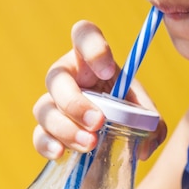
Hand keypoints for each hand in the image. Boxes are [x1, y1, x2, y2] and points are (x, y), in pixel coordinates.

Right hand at [33, 20, 166, 159]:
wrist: (113, 137)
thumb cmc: (125, 110)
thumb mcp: (142, 109)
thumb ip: (150, 121)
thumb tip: (145, 146)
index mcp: (90, 59)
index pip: (83, 34)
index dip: (92, 47)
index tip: (108, 70)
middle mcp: (67, 76)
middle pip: (56, 78)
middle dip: (75, 102)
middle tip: (98, 122)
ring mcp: (53, 103)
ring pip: (44, 108)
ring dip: (66, 128)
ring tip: (90, 145)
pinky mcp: (46, 130)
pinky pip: (38, 135)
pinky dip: (47, 144)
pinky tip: (61, 153)